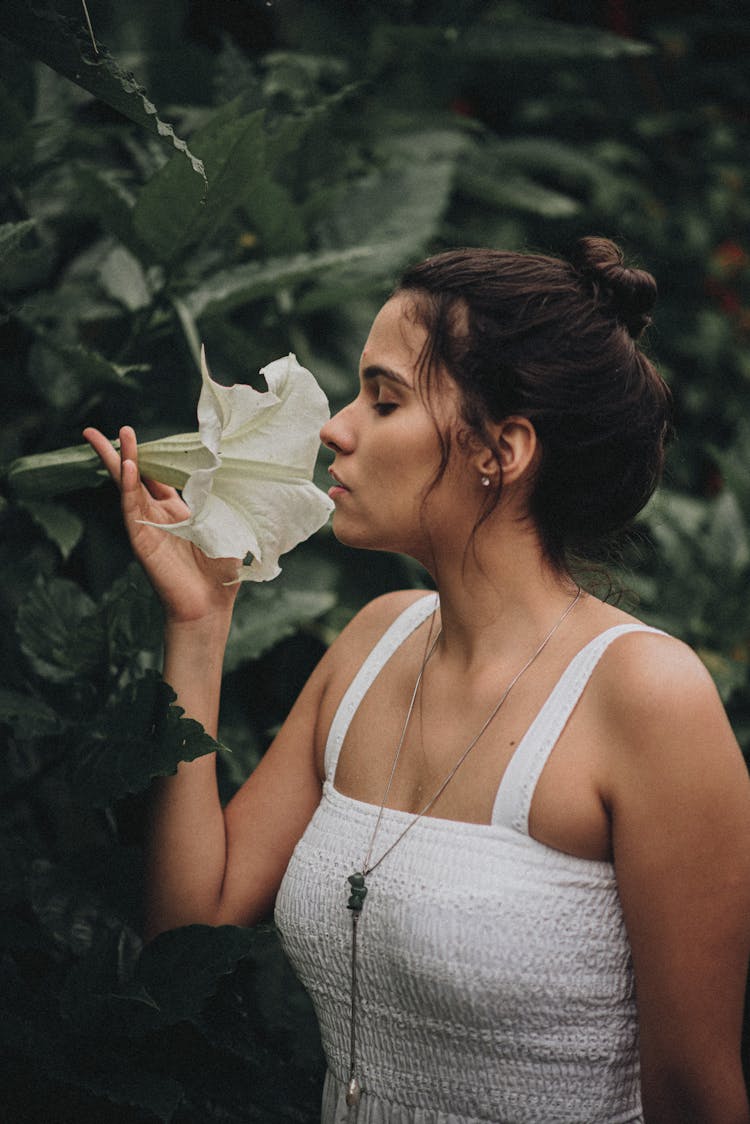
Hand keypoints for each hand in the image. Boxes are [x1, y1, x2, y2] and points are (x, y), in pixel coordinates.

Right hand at [83, 425, 239, 625]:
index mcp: (179, 511)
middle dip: (119, 452)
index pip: (158, 476)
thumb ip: (217, 499)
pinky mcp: (142, 540)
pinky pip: (131, 508)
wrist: (210, 605)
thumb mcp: (224, 524)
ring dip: (121, 460)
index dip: (149, 455)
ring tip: (115, 435)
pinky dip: (127, 486)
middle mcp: (159, 516)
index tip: (139, 433)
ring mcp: (147, 527)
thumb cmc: (220, 571)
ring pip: (128, 487)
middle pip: (135, 476)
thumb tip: (223, 466)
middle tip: (97, 430)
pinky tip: (125, 466)